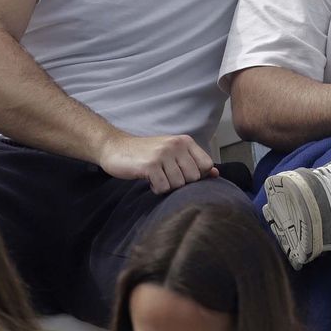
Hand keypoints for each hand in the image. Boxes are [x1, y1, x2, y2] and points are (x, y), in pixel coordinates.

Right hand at [98, 133, 217, 194]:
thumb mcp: (173, 153)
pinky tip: (149, 180)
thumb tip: (216, 174)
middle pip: (193, 178)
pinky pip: (163, 188)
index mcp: (185, 141)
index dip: (196, 176)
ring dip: (167, 186)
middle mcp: (177, 145)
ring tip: (157, 176)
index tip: (181, 174)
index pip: (207, 165)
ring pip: (178, 185)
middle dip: (180, 183)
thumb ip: (194, 162)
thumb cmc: (146, 153)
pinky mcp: (150, 165)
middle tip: (166, 176)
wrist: (115, 147)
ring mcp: (163, 154)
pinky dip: (156, 188)